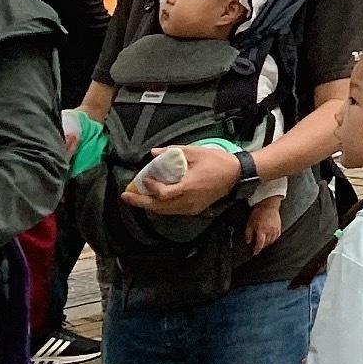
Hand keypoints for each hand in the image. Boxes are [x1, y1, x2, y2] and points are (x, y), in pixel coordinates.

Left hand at [125, 142, 240, 215]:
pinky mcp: (194, 210)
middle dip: (140, 202)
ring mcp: (190, 208)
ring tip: (135, 198)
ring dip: (148, 205)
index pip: (163, 193)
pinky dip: (160, 207)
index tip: (144, 178)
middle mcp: (187, 201)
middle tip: (125, 196)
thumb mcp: (197, 151)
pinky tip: (153, 201)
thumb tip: (153, 153)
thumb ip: (174, 152)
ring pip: (164, 211)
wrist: (237, 175)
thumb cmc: (217, 162)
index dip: (150, 187)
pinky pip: (172, 211)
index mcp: (188, 186)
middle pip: (158, 207)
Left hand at [243, 197, 283, 255]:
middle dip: (262, 247)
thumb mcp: (249, 223)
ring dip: (267, 244)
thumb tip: (248, 242)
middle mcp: (269, 231)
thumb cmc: (258, 213)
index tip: (254, 253)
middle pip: (266, 243)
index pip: (260, 244)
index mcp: (261, 230)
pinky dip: (273, 240)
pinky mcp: (279, 227)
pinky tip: (270, 240)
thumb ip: (248, 234)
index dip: (257, 250)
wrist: (268, 205)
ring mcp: (275, 229)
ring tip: (264, 244)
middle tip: (258, 248)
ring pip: (272, 241)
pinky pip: (277, 237)